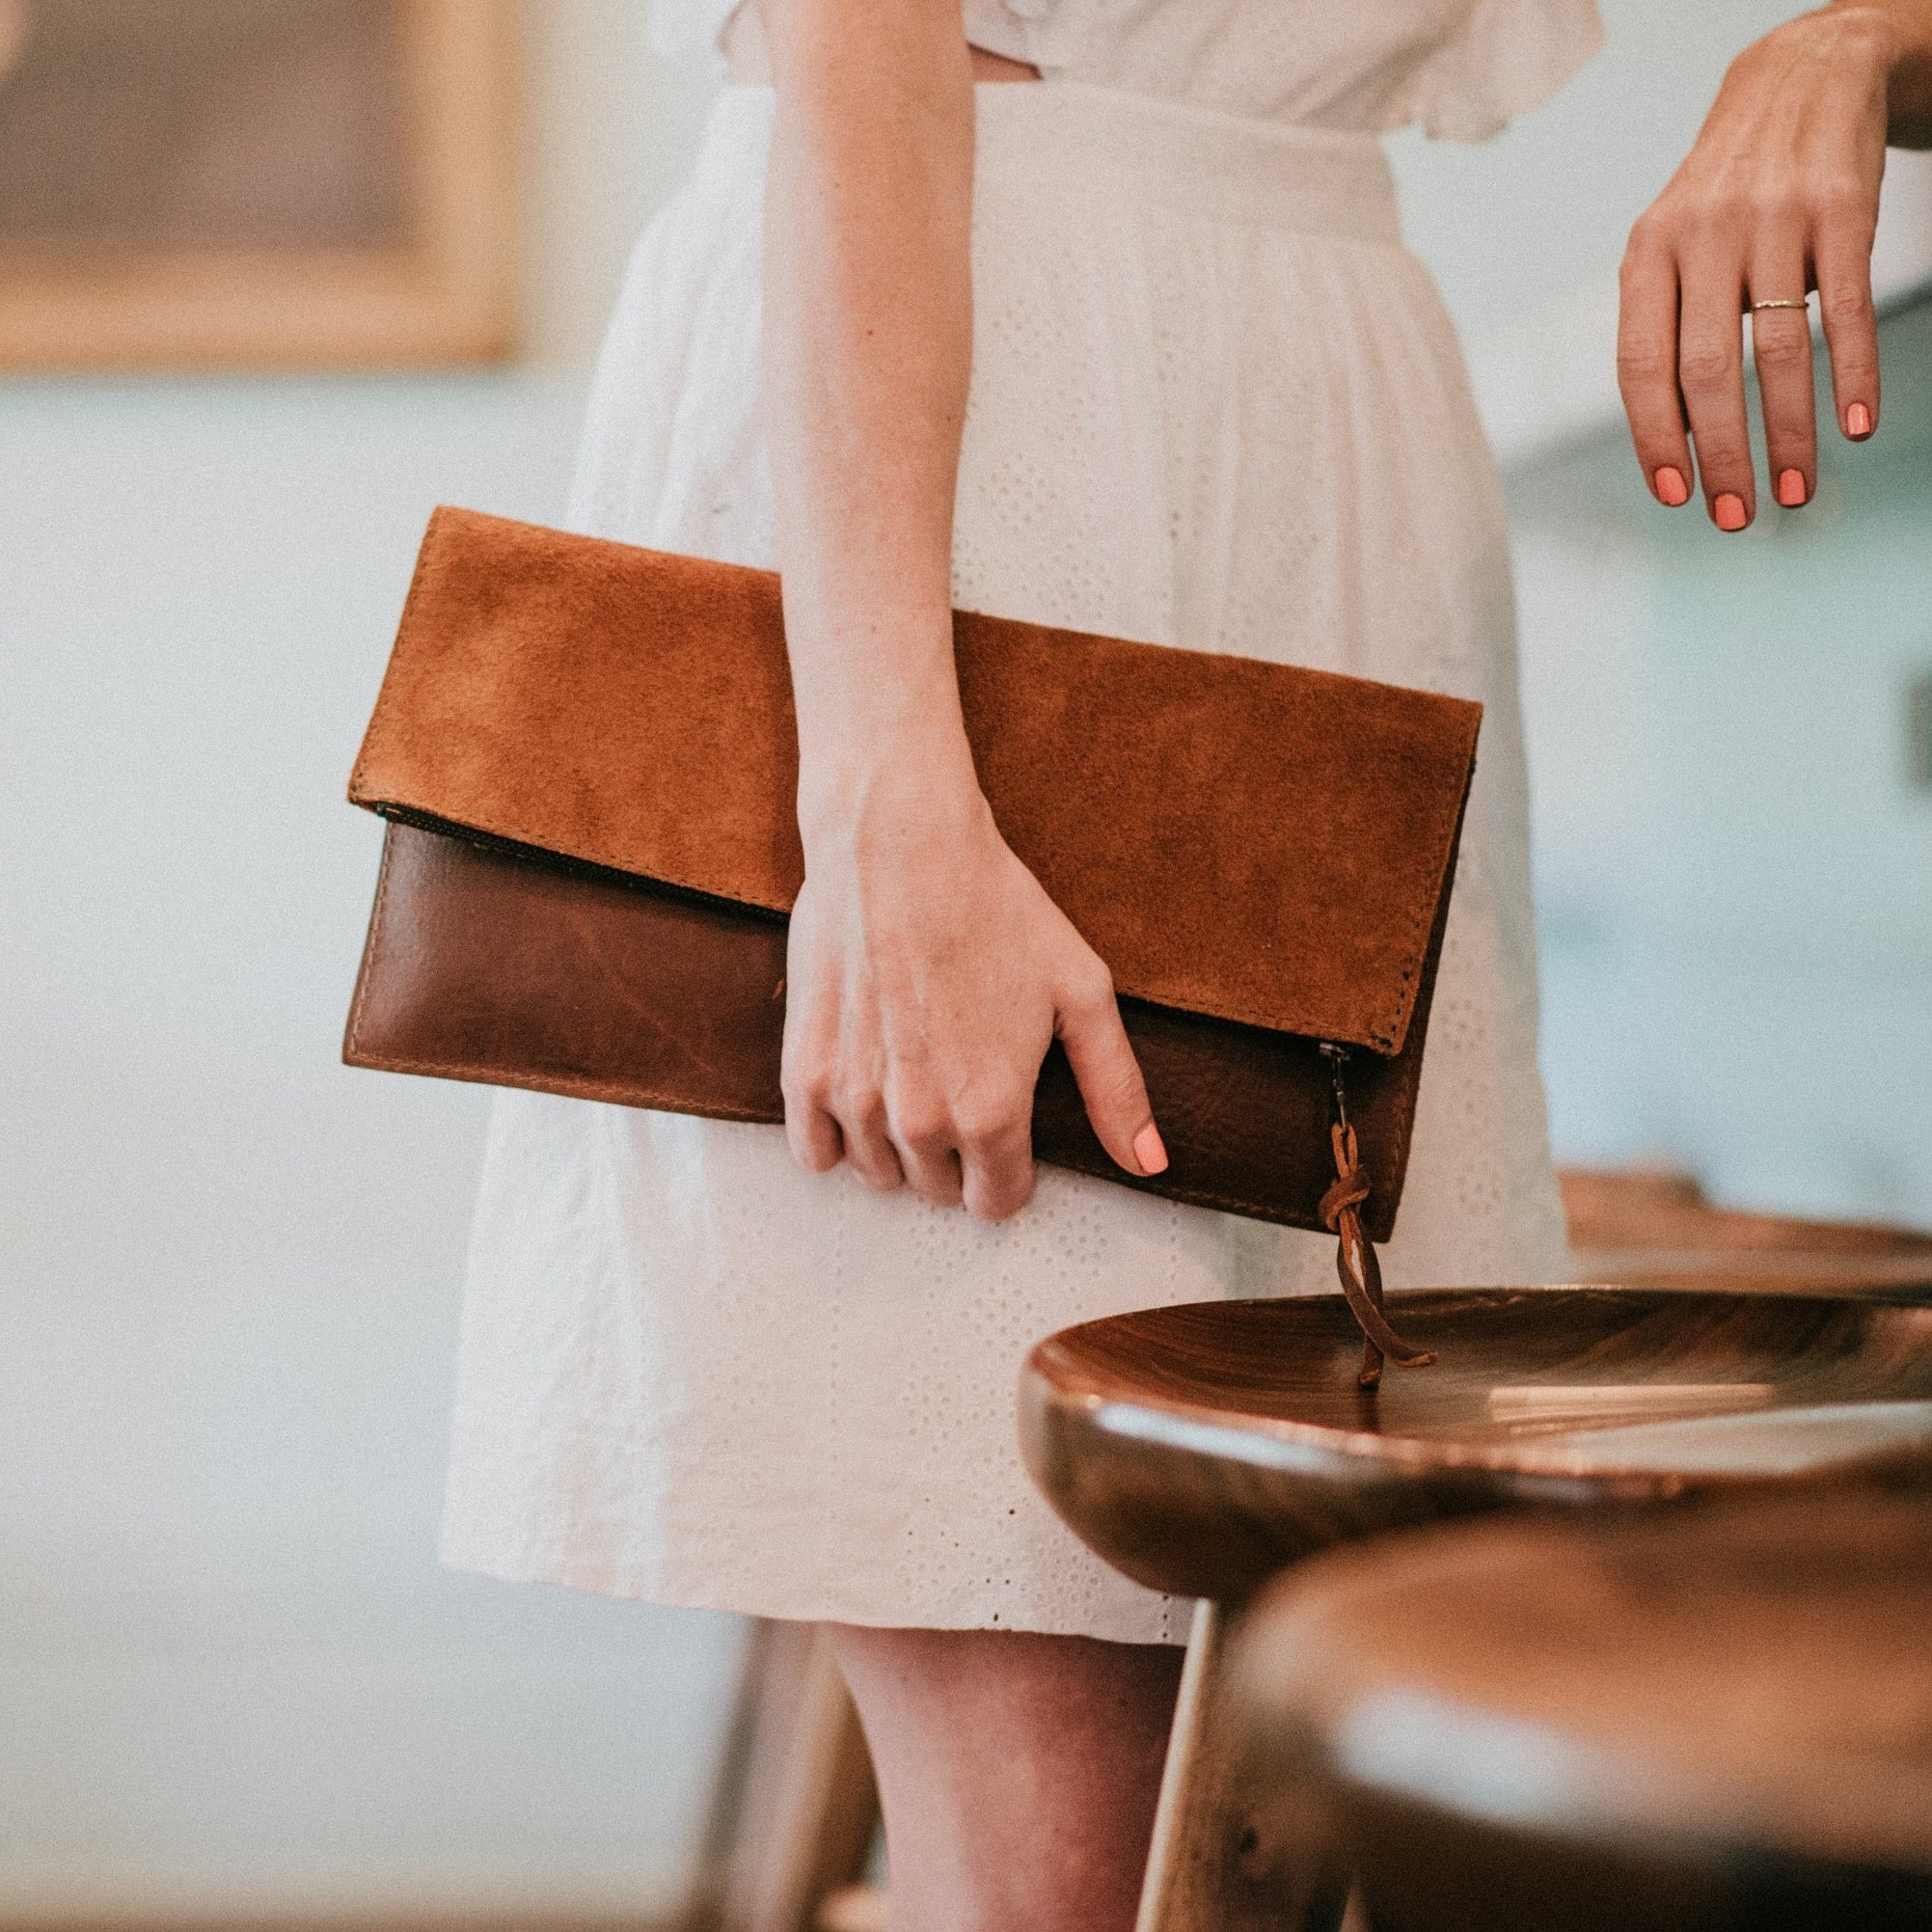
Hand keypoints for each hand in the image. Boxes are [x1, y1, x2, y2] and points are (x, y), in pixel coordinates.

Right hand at [781, 753, 1164, 1222]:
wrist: (898, 845)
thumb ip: (1115, 1089)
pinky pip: (815, 1152)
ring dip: (897, 1145)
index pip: (998, 1202)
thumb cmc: (994, 908)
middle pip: (938, 1191)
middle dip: (954, 1156)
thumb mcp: (1081, 993)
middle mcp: (922, 1121)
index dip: (1009, 1172)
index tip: (1006, 1133)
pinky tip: (861, 1092)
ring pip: (879, 1175)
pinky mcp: (806, 1073)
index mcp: (994, 1111)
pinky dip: (836, 1136)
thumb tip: (1148, 1163)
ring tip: (913, 1078)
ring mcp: (857, 1100)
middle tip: (958, 1086)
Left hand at [1617, 7, 1896, 527]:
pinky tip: (1856, 426)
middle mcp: (1704, 236)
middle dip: (1723, 455)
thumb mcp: (1669, 247)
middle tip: (1736, 517)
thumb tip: (1677, 441)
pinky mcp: (1843, 209)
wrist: (1799, 81)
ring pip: (1778, 351)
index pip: (1641, 366)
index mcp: (1646, 255)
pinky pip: (1847, 307)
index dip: (1656, 437)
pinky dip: (1853, 374)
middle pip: (1708, 371)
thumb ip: (1664, 329)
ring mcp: (1775, 221)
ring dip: (1789, 433)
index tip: (1675, 498)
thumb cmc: (1721, 197)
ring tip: (1796, 492)